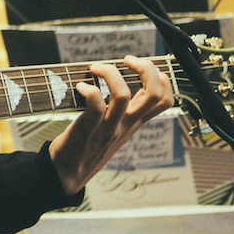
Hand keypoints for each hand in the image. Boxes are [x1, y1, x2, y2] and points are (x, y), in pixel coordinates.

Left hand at [47, 55, 173, 195]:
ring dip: (111, 73)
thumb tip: (119, 80)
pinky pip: (95, 105)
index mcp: (135, 122)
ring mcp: (109, 128)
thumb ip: (122, 110)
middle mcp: (127, 124)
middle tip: (127, 60)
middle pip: (154, 94)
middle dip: (147, 68)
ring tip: (96, 68)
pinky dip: (88, 90)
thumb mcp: (115, 128)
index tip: (139, 66)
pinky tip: (80, 87)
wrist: (68, 174)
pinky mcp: (88, 129)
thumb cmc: (89, 145)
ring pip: (122, 95)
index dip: (161, 77)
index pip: (165, 99)